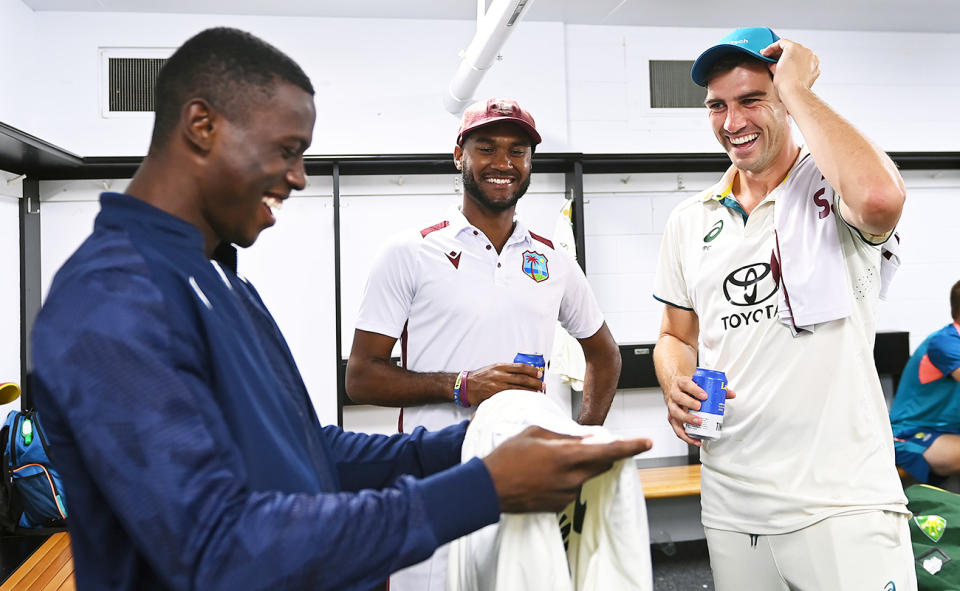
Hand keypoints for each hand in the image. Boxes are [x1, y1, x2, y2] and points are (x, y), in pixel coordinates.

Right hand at [467, 363, 542, 404]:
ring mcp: (497, 386)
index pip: (520, 367)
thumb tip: (522, 373)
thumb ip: (506, 370)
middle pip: (522, 378)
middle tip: (542, 385)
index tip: (539, 373)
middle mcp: (500, 375)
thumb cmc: (480, 377)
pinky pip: (511, 396)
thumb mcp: (493, 368)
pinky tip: (526, 399)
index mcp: (500, 366)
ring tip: (538, 393)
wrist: (466, 385)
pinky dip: (520, 398)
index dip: (531, 371)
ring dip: (530, 391)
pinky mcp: (495, 395)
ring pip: (518, 388)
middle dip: (534, 382)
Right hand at [483, 426, 651, 512]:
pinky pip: (572, 488)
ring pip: (585, 476)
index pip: (608, 451)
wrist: (488, 489)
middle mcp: (571, 478)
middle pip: (602, 465)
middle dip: (604, 453)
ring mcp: (566, 494)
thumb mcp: (535, 433)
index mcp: (567, 456)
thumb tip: (585, 437)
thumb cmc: (508, 457)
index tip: (647, 442)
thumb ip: (564, 435)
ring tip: (552, 459)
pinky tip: (545, 474)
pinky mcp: (558, 506)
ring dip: (580, 466)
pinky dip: (567, 479)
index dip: (630, 447)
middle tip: (594, 444)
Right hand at [663, 375, 735, 446]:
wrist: (673, 387)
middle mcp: (674, 394)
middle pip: (679, 398)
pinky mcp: (672, 418)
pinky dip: (685, 435)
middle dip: (690, 404)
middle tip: (700, 408)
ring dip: (687, 419)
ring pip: (675, 413)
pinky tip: (695, 439)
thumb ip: (715, 388)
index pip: (686, 384)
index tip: (704, 395)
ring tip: (699, 423)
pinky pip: (677, 428)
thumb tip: (731, 394)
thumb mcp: (698, 383)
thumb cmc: (686, 387)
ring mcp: (672, 406)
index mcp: (681, 383)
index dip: (694, 390)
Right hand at [761, 38, 819, 95]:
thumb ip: (773, 64)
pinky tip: (794, 72)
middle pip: (792, 48)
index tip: (766, 53)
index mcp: (794, 47)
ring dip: (793, 59)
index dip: (771, 48)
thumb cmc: (785, 82)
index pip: (781, 43)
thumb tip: (772, 64)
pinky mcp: (815, 68)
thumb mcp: (774, 70)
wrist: (795, 93)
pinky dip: (801, 66)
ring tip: (785, 66)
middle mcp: (805, 50)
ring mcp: (812, 59)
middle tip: (773, 59)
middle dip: (782, 53)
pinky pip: (807, 63)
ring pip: (801, 55)